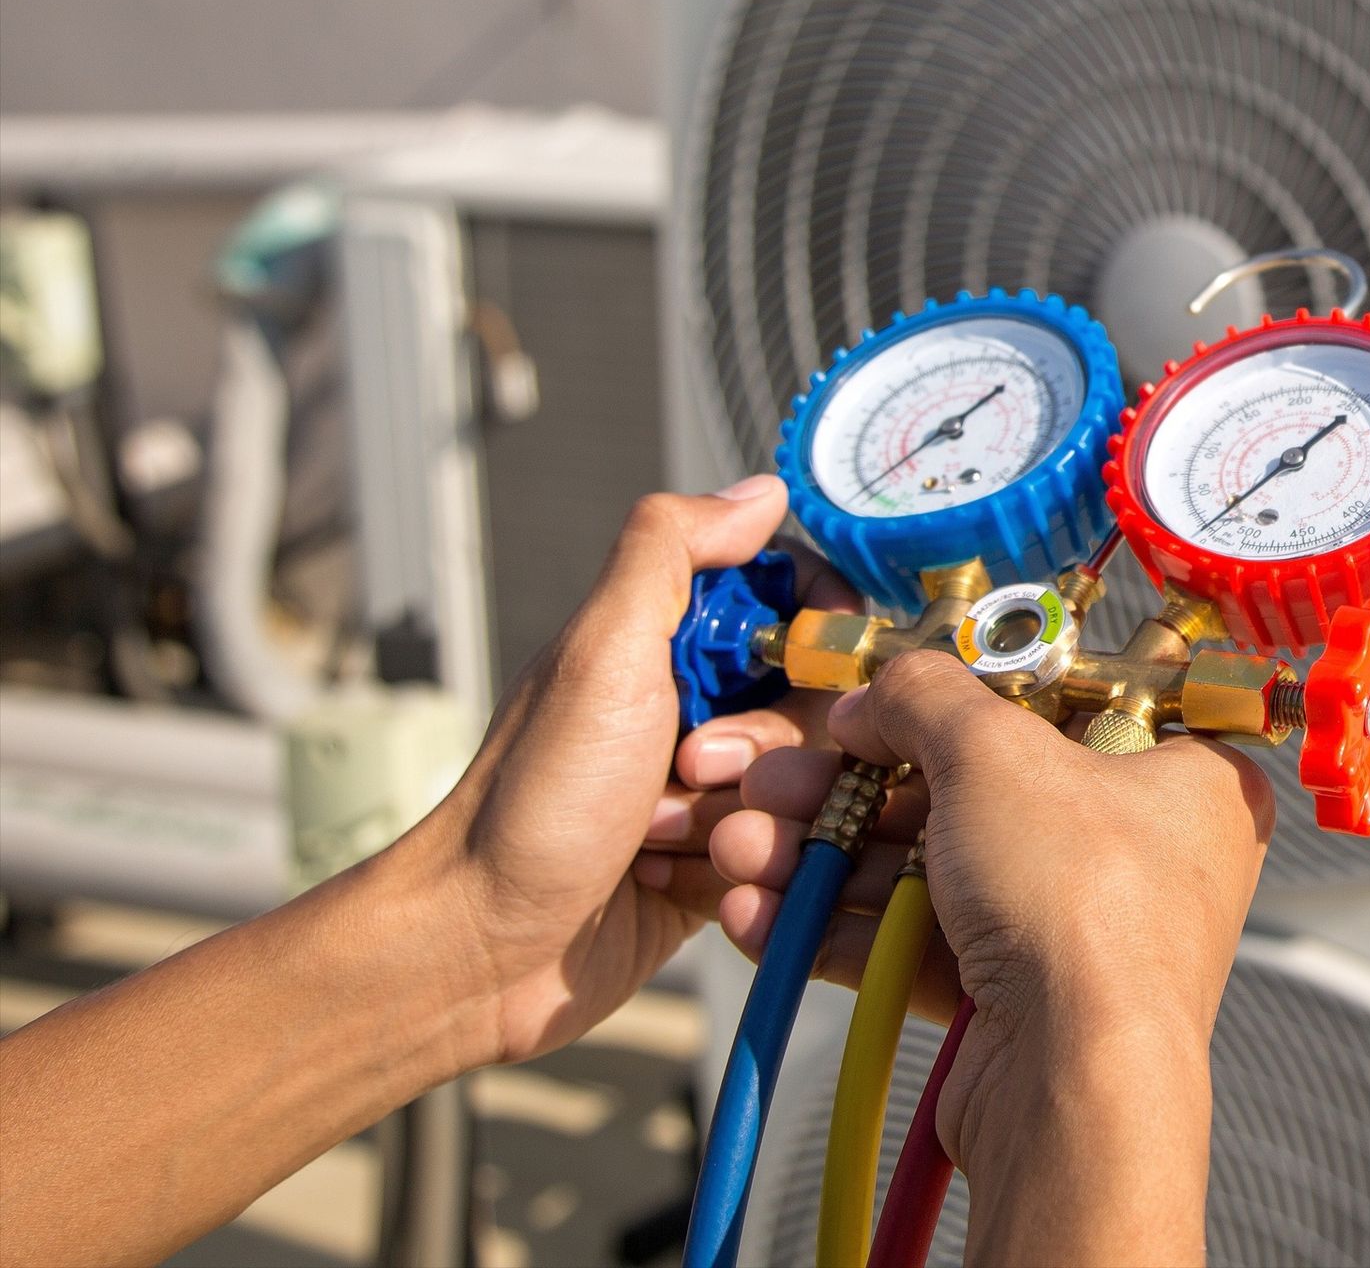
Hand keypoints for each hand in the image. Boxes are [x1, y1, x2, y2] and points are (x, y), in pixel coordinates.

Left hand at [397, 475, 848, 1068]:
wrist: (482, 950)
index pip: (792, 596)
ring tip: (662, 837)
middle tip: (693, 766)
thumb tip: (760, 490)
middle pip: (816, 696)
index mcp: (667, 637)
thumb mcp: (601, 649)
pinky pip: (789, 853)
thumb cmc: (532, 799)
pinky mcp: (719, 861)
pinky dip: (745, 867)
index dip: (815, 626)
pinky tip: (674, 881)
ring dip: (743, 813)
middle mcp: (694, 703)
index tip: (808, 658)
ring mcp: (709, 786)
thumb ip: (672, 549)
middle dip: (768, 740)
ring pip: (808, 781)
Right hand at [707, 651, 1273, 1197]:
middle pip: (974, 787)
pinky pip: (920, 941)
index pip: (1065, 700)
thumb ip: (922, 697)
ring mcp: (1075, 930)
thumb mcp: (990, 749)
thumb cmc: (1079, 904)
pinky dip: (842, 924)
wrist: (1071, 1088)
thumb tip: (874, 699)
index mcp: (1180, 774)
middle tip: (780, 777)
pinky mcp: (1018, 999)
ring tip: (741, 844)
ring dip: (828, 854)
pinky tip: (760, 913)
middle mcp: (1139, 851)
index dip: (967, 692)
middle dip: (855, 786)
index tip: (887, 693)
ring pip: (932, 868)